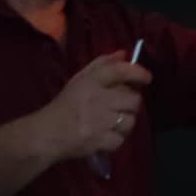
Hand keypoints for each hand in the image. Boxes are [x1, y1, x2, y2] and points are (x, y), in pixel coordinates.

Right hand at [36, 53, 151, 163]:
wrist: (48, 134)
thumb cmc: (65, 105)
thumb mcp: (79, 80)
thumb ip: (102, 65)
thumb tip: (124, 54)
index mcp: (90, 81)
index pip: (120, 71)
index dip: (137, 72)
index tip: (147, 78)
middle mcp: (97, 99)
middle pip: (133, 100)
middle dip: (131, 103)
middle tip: (121, 106)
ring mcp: (99, 122)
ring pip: (129, 121)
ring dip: (124, 122)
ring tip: (112, 122)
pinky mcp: (100, 141)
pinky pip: (120, 139)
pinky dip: (115, 139)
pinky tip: (105, 136)